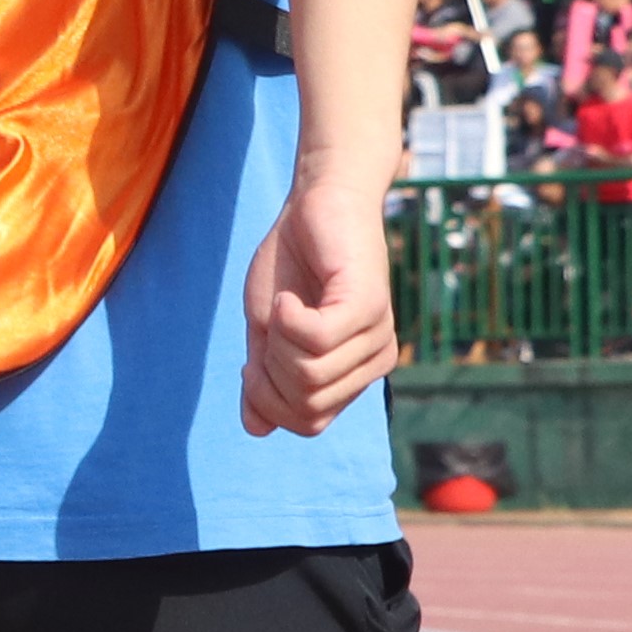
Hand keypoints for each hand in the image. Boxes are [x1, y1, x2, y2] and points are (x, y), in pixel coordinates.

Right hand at [239, 178, 397, 437]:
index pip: (308, 423)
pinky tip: (289, 296)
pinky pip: (316, 340)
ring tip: (284, 304)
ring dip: (277, 340)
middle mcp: (376, 362)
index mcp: (356, 375)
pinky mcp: (368, 305)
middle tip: (270, 326)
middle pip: (307, 404)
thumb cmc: (292, 263)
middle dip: (269, 372)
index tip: (255, 360)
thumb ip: (264, 380)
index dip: (268, 399)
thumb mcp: (268, 333)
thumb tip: (255, 428)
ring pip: (309, 374)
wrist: (315, 202)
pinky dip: (287, 320)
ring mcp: (377, 335)